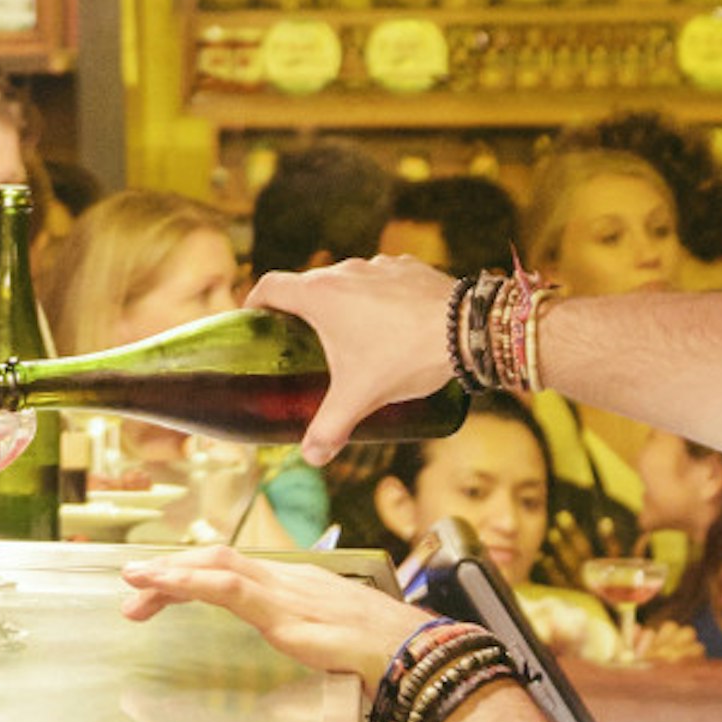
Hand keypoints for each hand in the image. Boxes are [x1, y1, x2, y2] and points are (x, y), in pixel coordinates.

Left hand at [120, 543, 420, 682]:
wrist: (417, 655)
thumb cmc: (384, 657)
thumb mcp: (332, 650)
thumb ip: (306, 647)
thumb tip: (288, 662)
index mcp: (297, 587)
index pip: (236, 570)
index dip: (195, 574)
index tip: (160, 589)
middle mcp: (287, 580)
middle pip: (218, 562)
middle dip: (173, 572)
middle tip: (131, 588)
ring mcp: (286, 592)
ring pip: (217, 568)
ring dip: (171, 573)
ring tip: (134, 582)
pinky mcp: (285, 612)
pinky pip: (230, 589)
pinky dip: (192, 582)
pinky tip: (165, 586)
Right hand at [252, 257, 461, 455]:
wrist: (466, 329)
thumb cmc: (405, 355)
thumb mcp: (361, 397)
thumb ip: (329, 428)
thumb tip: (310, 456)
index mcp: (321, 295)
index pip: (271, 286)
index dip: (256, 300)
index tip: (254, 318)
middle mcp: (345, 271)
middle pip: (309, 286)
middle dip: (303, 311)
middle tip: (303, 342)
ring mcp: (379, 265)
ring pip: (349, 282)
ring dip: (344, 304)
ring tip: (353, 338)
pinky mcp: (408, 267)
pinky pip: (382, 280)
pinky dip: (379, 298)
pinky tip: (392, 326)